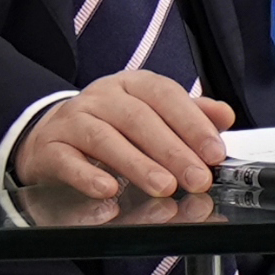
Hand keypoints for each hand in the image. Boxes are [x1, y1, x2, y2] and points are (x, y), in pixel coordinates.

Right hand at [11, 70, 229, 199]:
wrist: (52, 136)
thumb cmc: (113, 127)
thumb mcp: (154, 115)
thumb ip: (191, 115)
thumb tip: (225, 115)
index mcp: (132, 84)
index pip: (166, 96)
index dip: (193, 124)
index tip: (215, 153)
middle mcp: (101, 97)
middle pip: (138, 119)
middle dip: (173, 151)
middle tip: (197, 179)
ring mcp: (71, 120)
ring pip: (104, 138)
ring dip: (137, 165)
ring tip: (164, 187)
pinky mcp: (49, 148)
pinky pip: (67, 161)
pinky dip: (88, 176)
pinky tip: (108, 190)